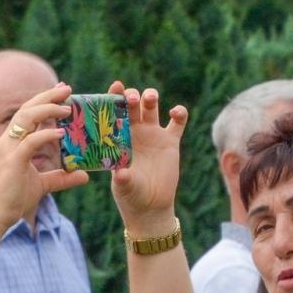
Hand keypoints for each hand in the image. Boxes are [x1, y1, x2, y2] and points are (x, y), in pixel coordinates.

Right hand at [0, 84, 89, 229]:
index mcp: (12, 143)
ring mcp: (8, 149)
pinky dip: (45, 134)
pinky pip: (30, 141)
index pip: (27, 114)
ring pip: (26, 118)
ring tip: (67, 108)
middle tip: (66, 88)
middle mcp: (8, 141)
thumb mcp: (43, 185)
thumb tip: (84, 175)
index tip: (61, 92)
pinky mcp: (13, 161)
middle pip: (26, 109)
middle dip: (47, 97)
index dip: (43, 100)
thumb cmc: (15, 199)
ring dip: (47, 110)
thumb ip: (61, 177)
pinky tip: (61, 133)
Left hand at [110, 85, 187, 229]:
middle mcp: (134, 132)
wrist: (150, 206)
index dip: (114, 98)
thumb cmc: (131, 195)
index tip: (115, 87)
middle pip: (132, 105)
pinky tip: (176, 112)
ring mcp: (153, 135)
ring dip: (150, 97)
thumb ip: (123, 178)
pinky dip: (179, 113)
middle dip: (131, 96)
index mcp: (118, 138)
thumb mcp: (124, 187)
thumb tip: (121, 174)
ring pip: (151, 107)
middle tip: (131, 98)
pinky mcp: (171, 141)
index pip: (114, 113)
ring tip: (150, 98)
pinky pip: (177, 122)